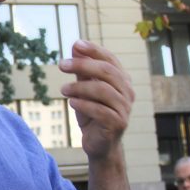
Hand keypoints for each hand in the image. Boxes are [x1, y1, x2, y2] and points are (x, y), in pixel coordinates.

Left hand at [59, 40, 133, 159]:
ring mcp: (125, 108)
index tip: (75, 44)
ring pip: (103, 90)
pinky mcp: (118, 123)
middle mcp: (127, 92)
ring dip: (79, 87)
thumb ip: (82, 70)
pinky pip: (100, 110)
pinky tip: (71, 102)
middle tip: (62, 65)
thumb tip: (75, 45)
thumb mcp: (84, 89)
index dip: (94, 50)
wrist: (99, 144)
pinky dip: (84, 104)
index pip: (110, 59)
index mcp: (121, 80)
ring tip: (62, 89)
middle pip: (107, 72)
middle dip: (83, 65)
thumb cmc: (92, 114)